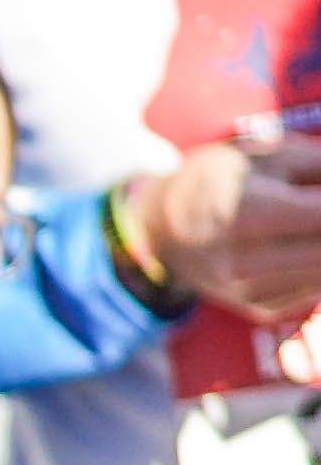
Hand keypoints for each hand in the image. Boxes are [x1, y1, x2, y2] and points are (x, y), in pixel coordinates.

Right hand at [132, 140, 320, 322]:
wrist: (160, 228)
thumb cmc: (217, 180)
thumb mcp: (265, 155)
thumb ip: (320, 164)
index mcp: (246, 213)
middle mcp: (246, 261)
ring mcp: (251, 291)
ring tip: (311, 224)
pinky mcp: (259, 309)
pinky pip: (315, 289)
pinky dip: (319, 265)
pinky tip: (306, 245)